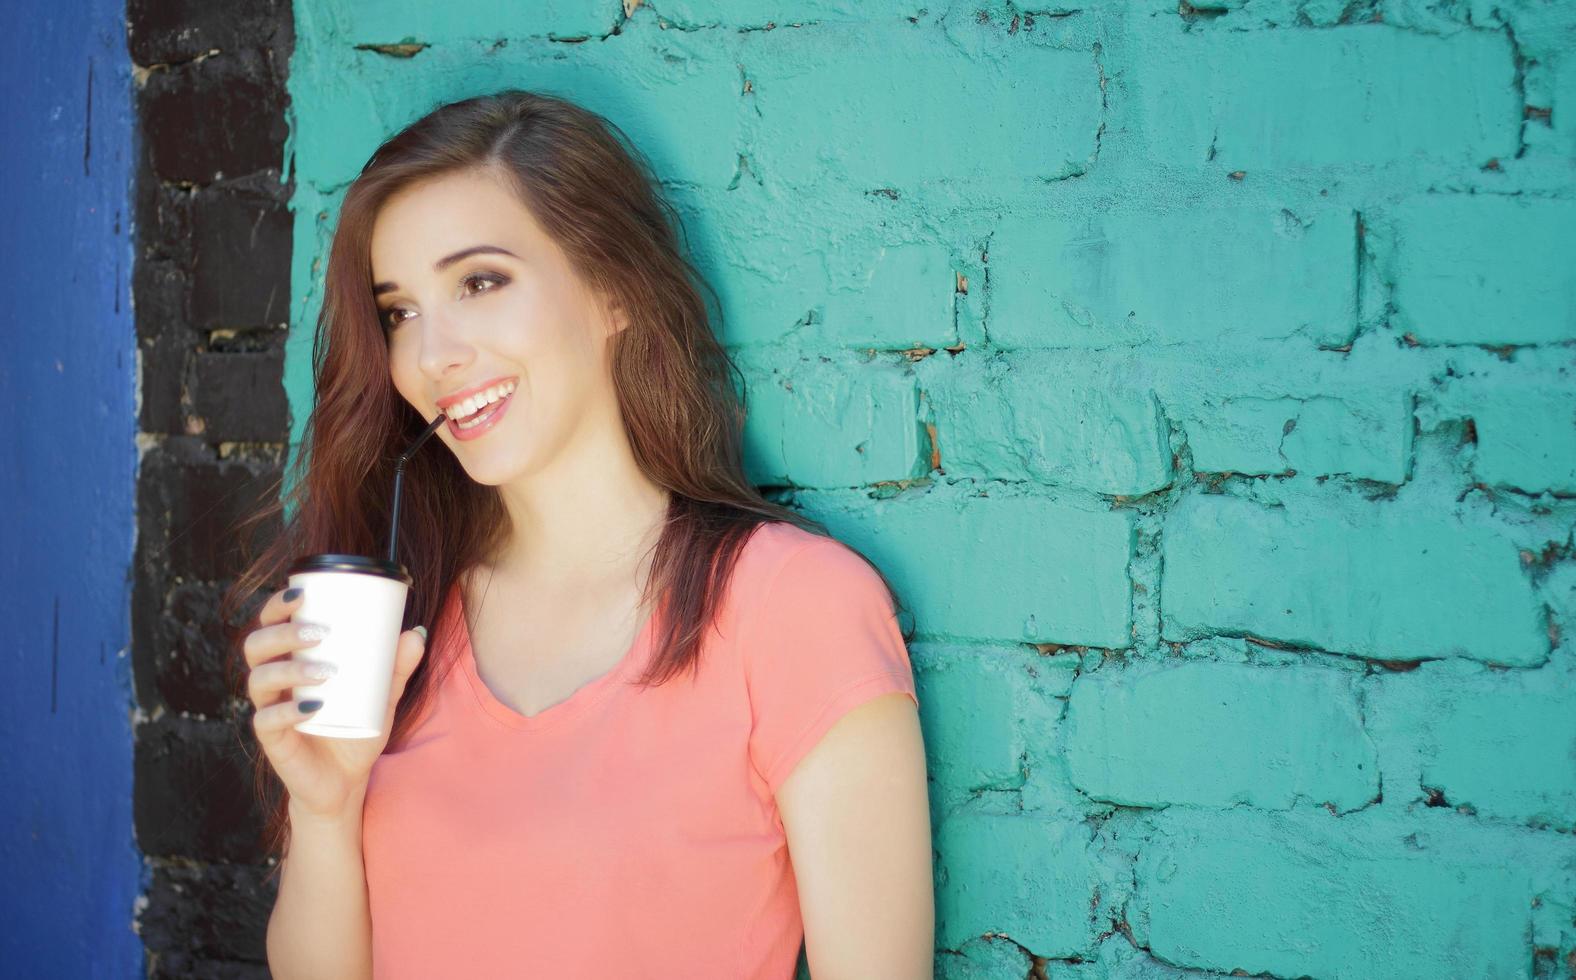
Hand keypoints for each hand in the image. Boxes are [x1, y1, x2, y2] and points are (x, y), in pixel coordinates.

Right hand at [242, 587, 427, 820]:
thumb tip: (416, 632)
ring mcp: (269, 710)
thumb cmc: (356, 729)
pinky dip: (288, 711)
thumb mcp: (382, 695)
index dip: (277, 605)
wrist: (346, 782)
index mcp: (291, 661)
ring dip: (289, 670)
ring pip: (259, 679)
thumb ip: (397, 667)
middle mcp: (273, 682)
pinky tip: (313, 707)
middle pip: (257, 646)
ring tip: (326, 670)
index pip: (271, 624)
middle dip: (283, 632)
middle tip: (320, 632)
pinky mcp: (273, 741)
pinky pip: (267, 721)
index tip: (301, 592)